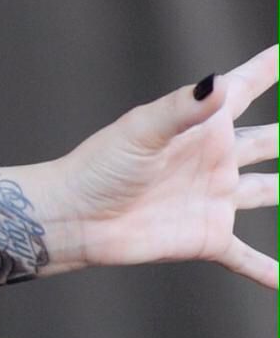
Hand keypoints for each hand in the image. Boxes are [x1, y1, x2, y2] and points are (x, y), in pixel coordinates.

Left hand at [53, 45, 277, 288]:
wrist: (77, 216)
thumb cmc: (100, 166)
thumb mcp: (141, 131)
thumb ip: (182, 108)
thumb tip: (218, 80)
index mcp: (202, 126)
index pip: (248, 85)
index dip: (274, 65)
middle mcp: (215, 158)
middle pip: (274, 140)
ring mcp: (215, 198)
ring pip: (272, 191)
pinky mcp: (208, 237)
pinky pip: (248, 258)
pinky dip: (271, 272)